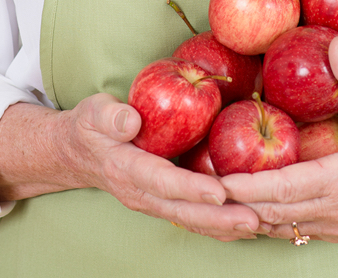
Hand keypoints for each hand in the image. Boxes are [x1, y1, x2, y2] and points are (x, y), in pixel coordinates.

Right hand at [0, 96, 261, 241]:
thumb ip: (111, 116)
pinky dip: (218, 224)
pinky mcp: (163, 203)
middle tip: (253, 218)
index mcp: (126, 169)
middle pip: (183, 211)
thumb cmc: (92, 126)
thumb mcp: (93, 112)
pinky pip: (192, 219)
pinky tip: (243, 225)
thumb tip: (131, 120)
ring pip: (190, 221)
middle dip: (219, 218)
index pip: (162, 181)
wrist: (79, 153)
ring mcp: (152, 203)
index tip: (219, 192)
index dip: (191, 188)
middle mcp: (141, 193)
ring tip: (257, 225)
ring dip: (223, 226)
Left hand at [219, 36, 337, 242]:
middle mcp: (337, 210)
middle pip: (274, 214)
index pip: (284, 190)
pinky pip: (297, 233)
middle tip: (202, 191)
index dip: (247, 187)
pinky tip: (251, 210)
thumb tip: (332, 41)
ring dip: (251, 217)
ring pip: (283, 229)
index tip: (217, 179)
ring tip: (217, 202)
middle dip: (237, 205)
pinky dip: (271, 223)